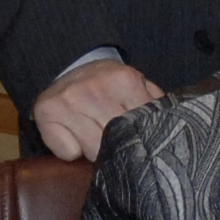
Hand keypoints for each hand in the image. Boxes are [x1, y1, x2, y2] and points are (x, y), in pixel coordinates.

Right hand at [31, 57, 164, 160]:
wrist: (71, 66)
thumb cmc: (109, 85)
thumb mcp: (136, 86)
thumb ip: (155, 105)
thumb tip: (172, 129)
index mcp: (123, 80)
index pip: (140, 128)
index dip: (141, 139)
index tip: (138, 141)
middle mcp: (94, 89)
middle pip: (116, 144)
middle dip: (119, 147)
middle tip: (115, 138)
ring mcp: (68, 101)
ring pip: (93, 152)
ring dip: (96, 152)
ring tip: (94, 135)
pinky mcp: (46, 112)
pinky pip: (67, 153)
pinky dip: (71, 151)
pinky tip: (74, 137)